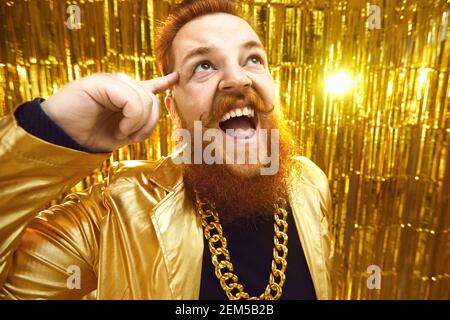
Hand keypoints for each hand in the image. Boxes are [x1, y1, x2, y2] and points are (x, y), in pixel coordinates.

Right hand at [40, 72, 178, 151]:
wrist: (61, 137)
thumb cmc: (89, 136)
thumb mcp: (122, 133)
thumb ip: (139, 122)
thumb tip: (155, 114)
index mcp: (124, 96)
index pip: (148, 86)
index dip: (164, 82)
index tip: (177, 78)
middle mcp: (119, 85)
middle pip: (152, 100)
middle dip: (148, 125)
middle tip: (129, 138)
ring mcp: (111, 82)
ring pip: (145, 101)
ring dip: (138, 125)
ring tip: (122, 134)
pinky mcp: (102, 82)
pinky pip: (132, 100)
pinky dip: (132, 120)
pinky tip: (121, 130)